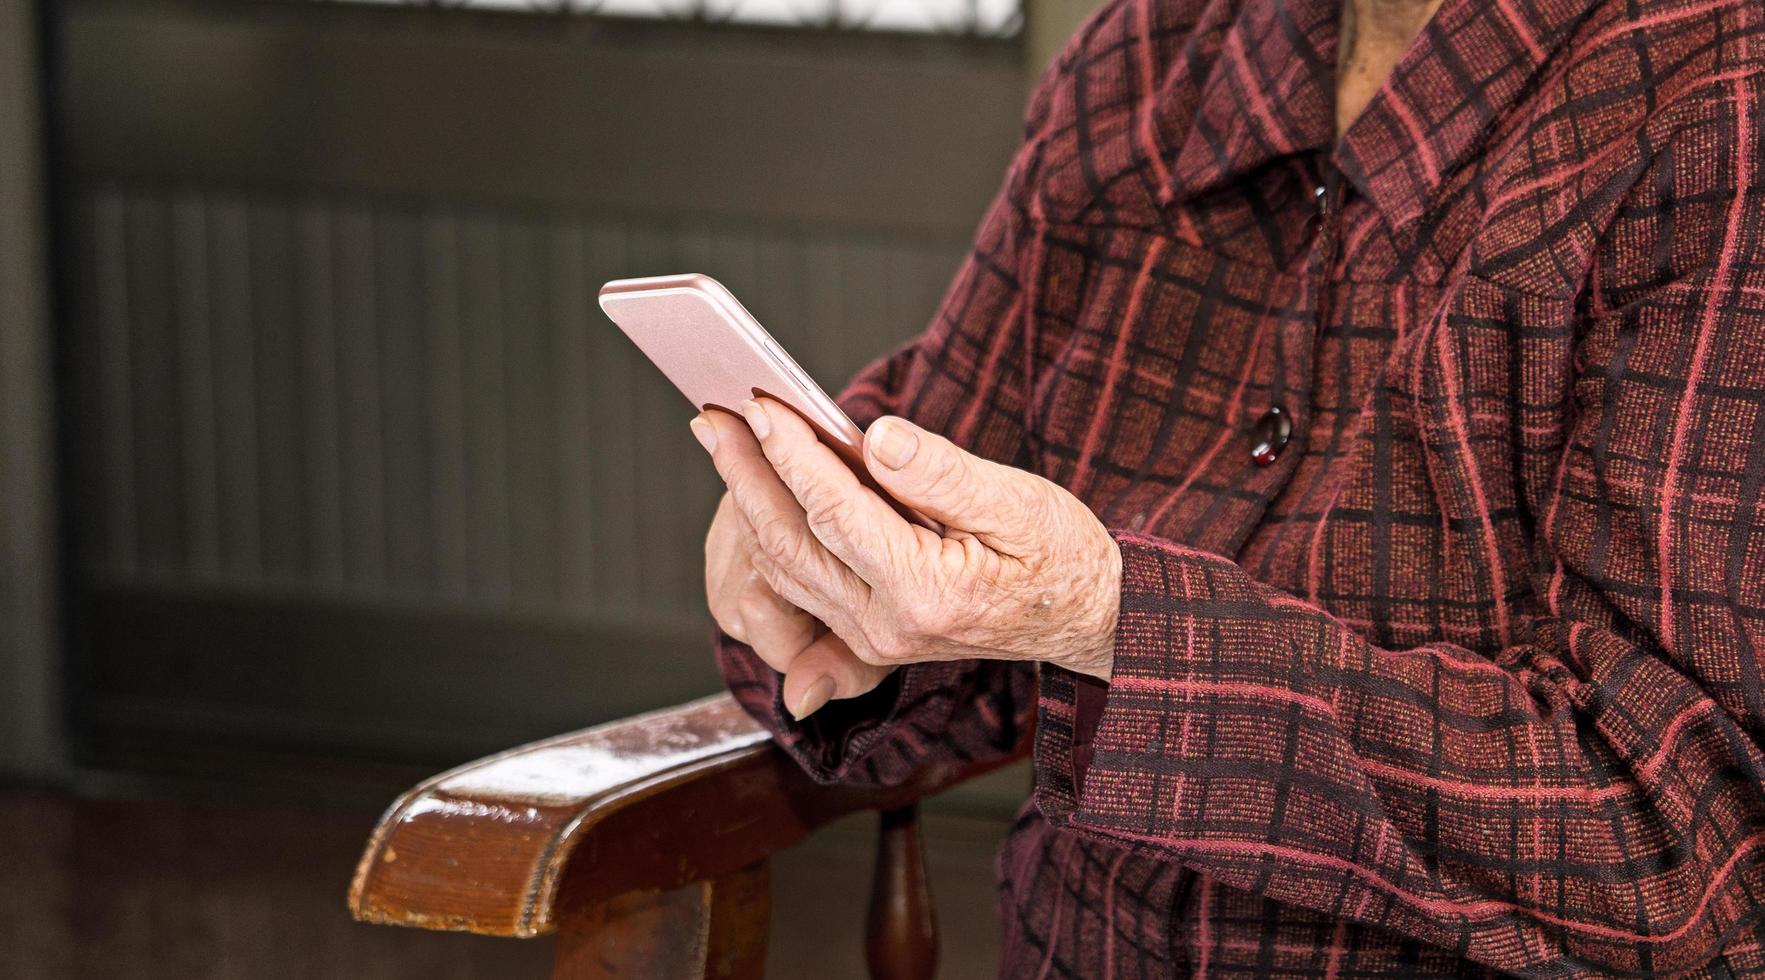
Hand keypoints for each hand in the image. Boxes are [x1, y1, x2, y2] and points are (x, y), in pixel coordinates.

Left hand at [692, 398, 1119, 711]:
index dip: (791, 452)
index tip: (759, 403)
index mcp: (924, 593)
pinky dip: (771, 530)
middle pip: (789, 542)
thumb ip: (943, 473)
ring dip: (747, 502)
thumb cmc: (1061, 555)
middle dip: (744, 475)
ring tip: (724, 440)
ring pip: (783, 567)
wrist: (1087, 618)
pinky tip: (759, 486)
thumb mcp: (1019, 502)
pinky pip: (799, 583)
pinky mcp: (867, 634)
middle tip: (711, 416)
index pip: (834, 510)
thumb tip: (877, 436)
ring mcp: (872, 638)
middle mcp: (886, 626)